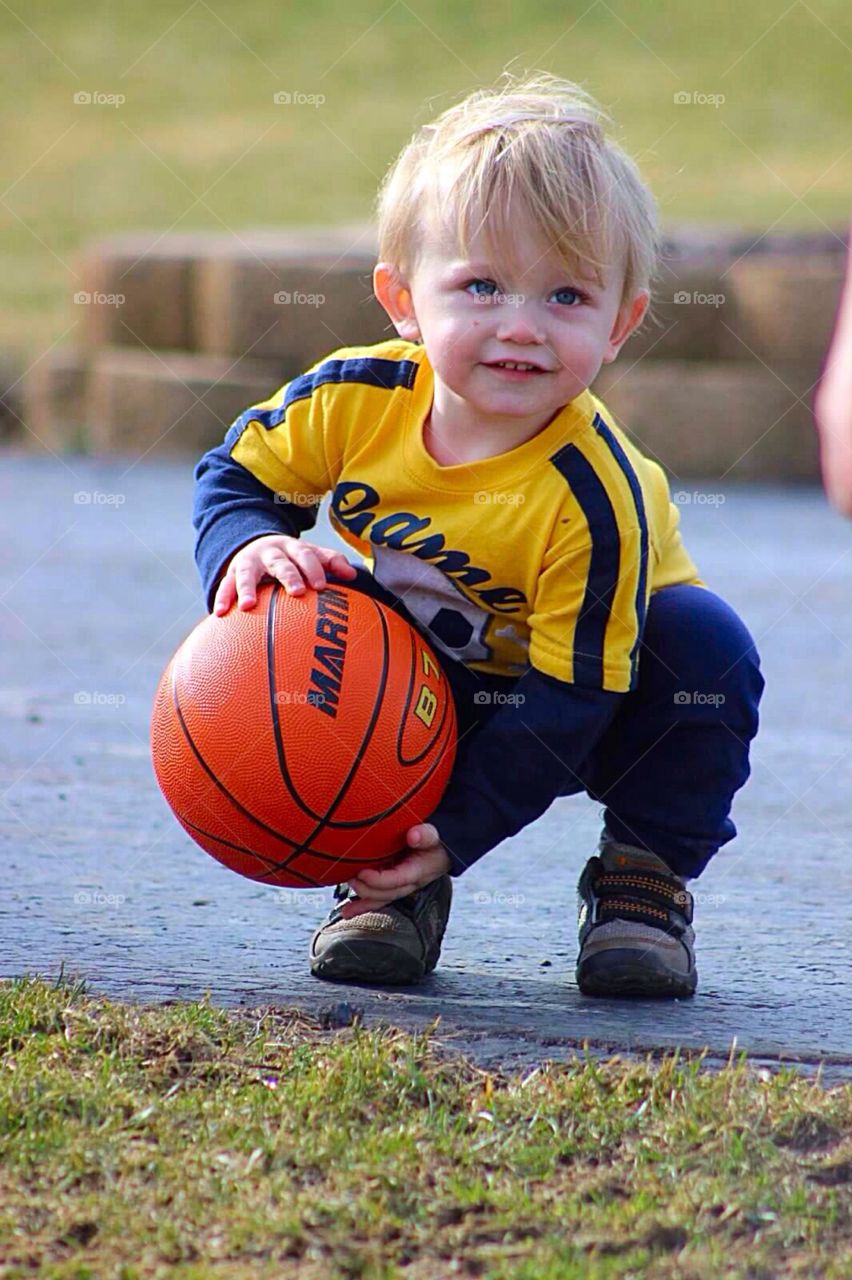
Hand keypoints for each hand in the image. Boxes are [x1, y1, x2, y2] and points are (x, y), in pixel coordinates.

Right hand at [213, 534, 357, 614]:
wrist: (257, 544)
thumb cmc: (292, 557)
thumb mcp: (309, 554)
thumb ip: (331, 562)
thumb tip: (353, 575)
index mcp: (292, 548)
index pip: (306, 555)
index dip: (314, 569)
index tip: (321, 586)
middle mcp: (270, 553)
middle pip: (281, 563)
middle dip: (289, 576)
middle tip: (297, 592)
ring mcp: (249, 562)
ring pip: (247, 574)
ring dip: (246, 588)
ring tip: (248, 606)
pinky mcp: (231, 573)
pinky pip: (225, 585)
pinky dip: (222, 598)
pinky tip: (220, 613)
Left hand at [338, 823, 450, 918]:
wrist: (442, 852)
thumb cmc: (435, 844)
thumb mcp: (434, 836)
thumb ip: (426, 835)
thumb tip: (413, 835)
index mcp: (417, 872)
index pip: (397, 880)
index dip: (378, 880)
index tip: (362, 873)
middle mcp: (408, 884)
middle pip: (386, 893)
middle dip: (366, 889)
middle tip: (351, 877)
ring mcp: (400, 887)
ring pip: (380, 899)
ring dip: (362, 900)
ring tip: (346, 900)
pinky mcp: (393, 887)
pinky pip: (377, 900)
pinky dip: (362, 906)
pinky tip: (347, 912)